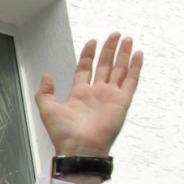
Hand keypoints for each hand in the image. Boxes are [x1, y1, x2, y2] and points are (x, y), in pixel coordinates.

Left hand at [36, 33, 142, 157]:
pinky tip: (138, 54)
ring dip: (123, 54)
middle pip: (104, 66)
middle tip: (115, 35)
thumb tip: (46, 76)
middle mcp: (96, 93)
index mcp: (79, 94)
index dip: (88, 55)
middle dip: (109, 50)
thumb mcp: (48, 111)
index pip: (85, 69)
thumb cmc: (64, 134)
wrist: (80, 148)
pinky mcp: (122, 102)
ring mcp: (110, 97)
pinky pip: (131, 81)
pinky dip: (135, 67)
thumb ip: (45, 94)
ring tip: (126, 39)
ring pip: (119, 70)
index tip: (92, 41)